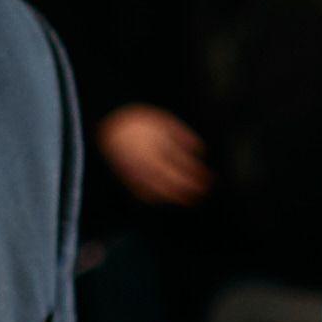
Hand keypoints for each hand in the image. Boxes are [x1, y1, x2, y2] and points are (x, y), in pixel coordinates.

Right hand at [96, 104, 212, 206]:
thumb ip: (184, 136)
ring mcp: (137, 174)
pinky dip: (156, 198)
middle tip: (203, 192)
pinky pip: (143, 194)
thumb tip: (200, 150)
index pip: (183, 168)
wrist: (111, 125)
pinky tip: (164, 197)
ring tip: (189, 199)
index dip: (198, 176)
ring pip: (159, 193)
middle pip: (173, 184)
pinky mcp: (128, 179)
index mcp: (159, 150)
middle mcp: (148, 165)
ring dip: (176, 197)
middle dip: (190, 190)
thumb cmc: (140, 122)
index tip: (210, 179)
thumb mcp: (165, 123)